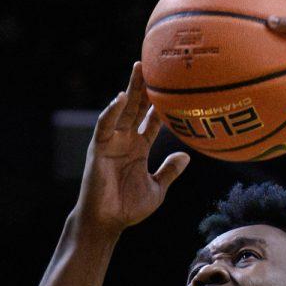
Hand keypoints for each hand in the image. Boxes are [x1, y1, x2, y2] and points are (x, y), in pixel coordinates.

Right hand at [75, 62, 189, 234]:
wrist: (107, 222)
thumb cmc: (128, 208)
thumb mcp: (157, 189)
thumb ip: (169, 171)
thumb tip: (186, 156)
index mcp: (139, 148)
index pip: (153, 120)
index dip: (163, 104)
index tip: (176, 85)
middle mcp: (126, 140)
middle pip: (138, 108)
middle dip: (147, 87)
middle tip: (158, 63)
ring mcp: (112, 142)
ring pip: (123, 110)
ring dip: (130, 89)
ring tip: (139, 67)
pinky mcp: (99, 147)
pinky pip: (105, 125)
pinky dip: (112, 111)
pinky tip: (121, 98)